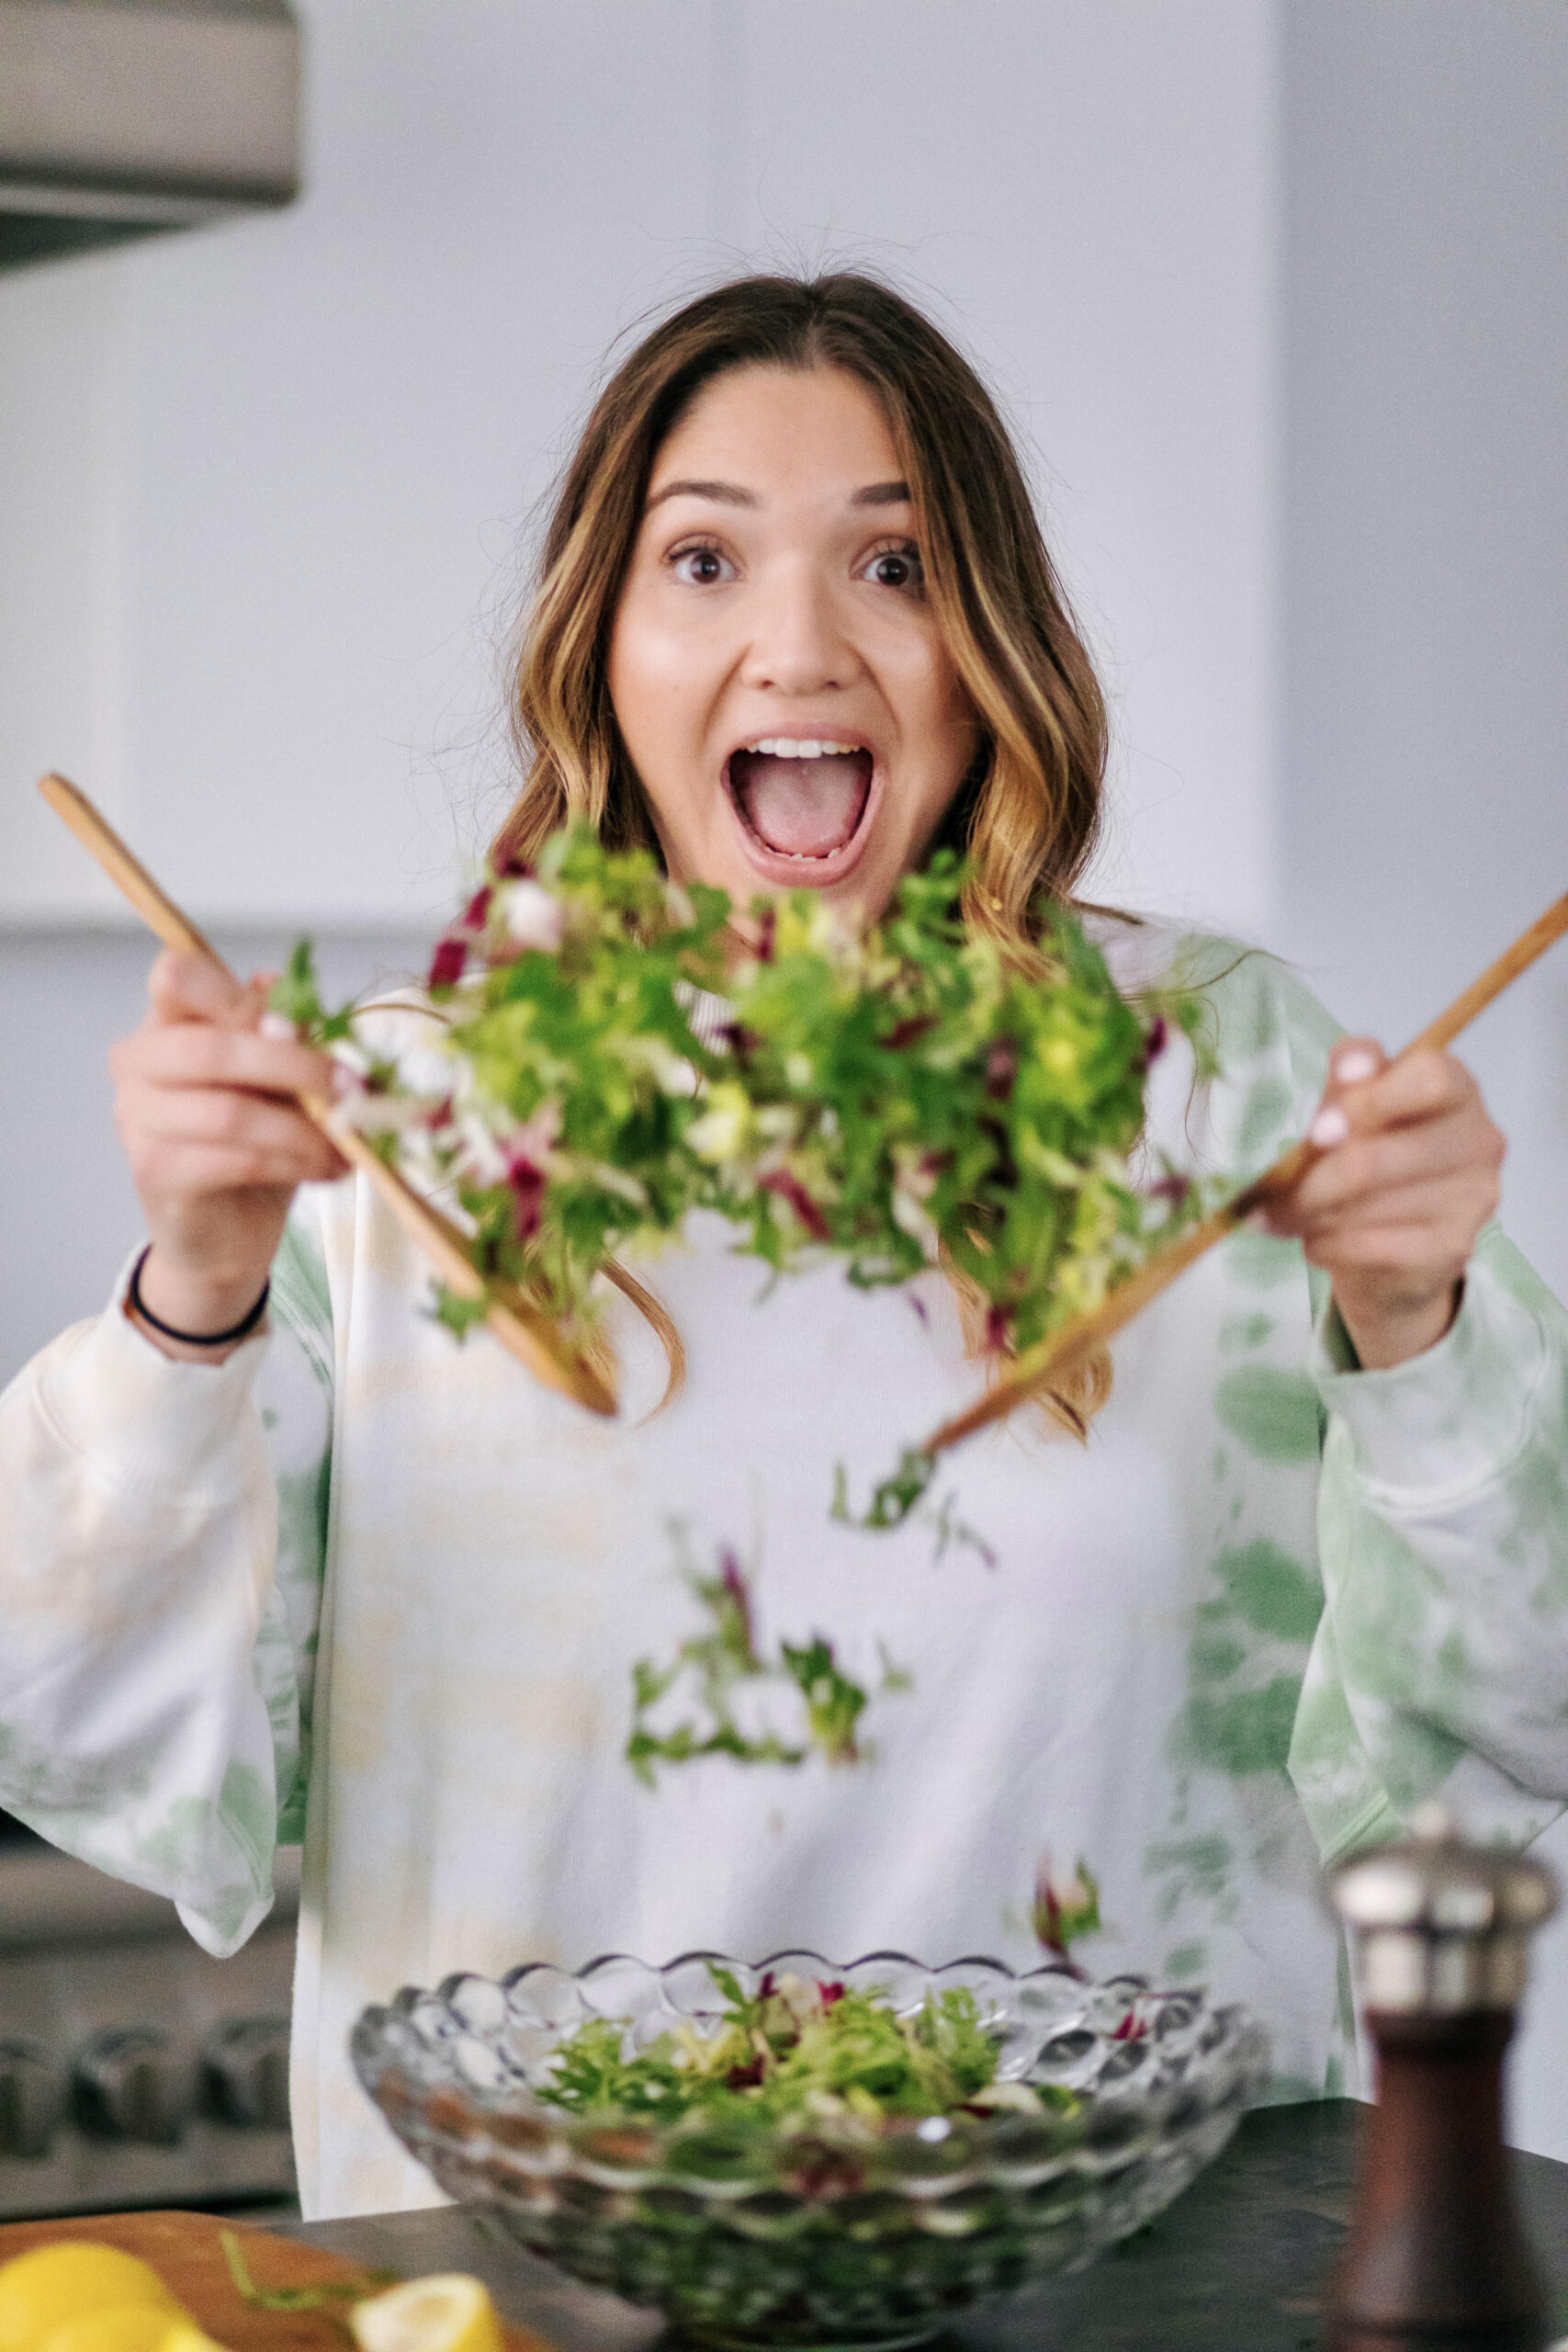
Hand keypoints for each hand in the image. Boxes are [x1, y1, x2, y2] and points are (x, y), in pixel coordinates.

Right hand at [109, 951, 347, 1357]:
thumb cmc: (256, 1141)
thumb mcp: (280, 1079)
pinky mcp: (154, 1172)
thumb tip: (285, 982)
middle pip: (213, 1047)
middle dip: (297, 1066)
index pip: (177, 975)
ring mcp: (137, 1119)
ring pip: (230, 1112)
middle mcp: (138, 1063)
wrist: (226, 1233)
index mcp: (167, 1022)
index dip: (238, 993)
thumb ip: (282, 1032)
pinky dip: (293, 1163)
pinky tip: (327, 1169)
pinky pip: (235, 1160)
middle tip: (353, 1089)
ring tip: (347, 1144)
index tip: (300, 1026)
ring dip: (304, 1130)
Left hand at [1256, 1036, 1504, 1369]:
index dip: (1369, 1101)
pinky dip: (1328, 1246)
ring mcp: (1473, 1197)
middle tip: (1271, 1192)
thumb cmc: (1371, 1152)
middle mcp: (1478, 1139)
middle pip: (1378, 1156)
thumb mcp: (1354, 1101)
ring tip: (1286, 1217)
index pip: (1429, 1079)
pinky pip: (1371, 1246)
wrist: (1395, 1240)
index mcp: (1456, 1088)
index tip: (1318, 1130)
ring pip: (1366, 1206)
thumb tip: (1350, 1068)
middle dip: (1311, 1180)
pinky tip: (1316, 1242)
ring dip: (1310, 1215)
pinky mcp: (1454, 1247)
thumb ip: (1350, 1072)